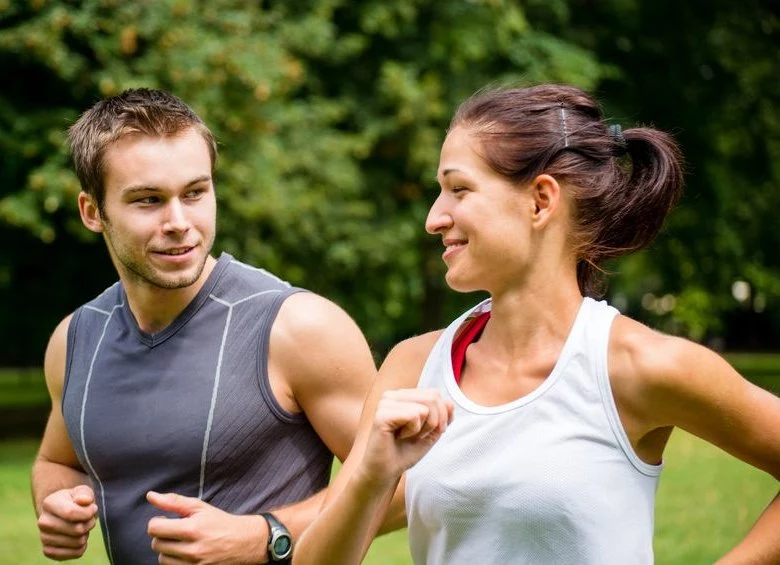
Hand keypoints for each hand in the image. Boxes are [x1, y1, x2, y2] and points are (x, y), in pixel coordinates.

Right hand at [37, 484, 97, 559]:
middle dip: (89, 524)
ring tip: (81, 526)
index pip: (71, 513)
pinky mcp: (48, 551)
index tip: (93, 508)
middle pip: (77, 529)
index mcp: (49, 503)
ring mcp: (44, 537)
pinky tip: (78, 538)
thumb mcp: (82, 491)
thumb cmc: (76, 500)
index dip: (88, 512)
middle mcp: (43, 521)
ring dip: (86, 534)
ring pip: (78, 542)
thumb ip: (85, 493)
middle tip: (89, 519)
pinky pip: (74, 553)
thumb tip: (84, 500)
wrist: (64, 513)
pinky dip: (82, 547)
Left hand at [146, 491, 266, 563]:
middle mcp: (192, 550)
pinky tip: (184, 553)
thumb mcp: (200, 507)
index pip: (154, 528)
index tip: (166, 520)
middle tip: (175, 530)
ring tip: (181, 542)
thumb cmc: (220, 522)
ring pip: (162, 559)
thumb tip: (150, 496)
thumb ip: (174, 502)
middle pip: (156, 544)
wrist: (244, 542)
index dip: (157, 522)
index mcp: (192, 529)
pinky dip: (174, 561)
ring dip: (167, 550)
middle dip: (163, 535)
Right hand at [360, 388, 453, 485]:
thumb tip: (450, 403)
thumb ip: (442, 416)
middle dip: (433, 423)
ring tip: (405, 436)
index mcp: (402, 395)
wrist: (386, 472)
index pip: (435, 394)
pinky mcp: (382, 415)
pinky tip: (398, 437)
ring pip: (425, 407)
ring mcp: (385, 403)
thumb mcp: (431, 432)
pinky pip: (414, 416)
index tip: (425, 432)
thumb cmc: (405, 452)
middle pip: (433, 398)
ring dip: (422, 429)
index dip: (440, 416)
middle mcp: (392, 395)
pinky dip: (412, 431)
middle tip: (416, 436)